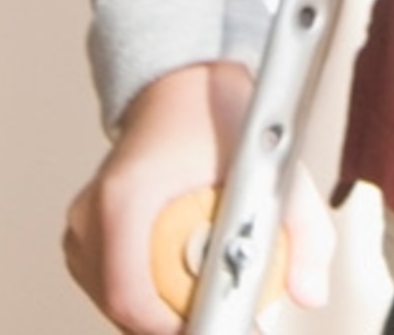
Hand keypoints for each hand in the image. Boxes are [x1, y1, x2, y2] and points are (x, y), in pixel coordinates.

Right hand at [62, 62, 333, 333]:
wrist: (182, 84)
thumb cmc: (215, 117)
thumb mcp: (276, 169)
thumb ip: (305, 233)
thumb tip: (309, 292)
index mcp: (124, 200)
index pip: (131, 298)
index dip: (176, 328)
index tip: (215, 326)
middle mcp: (92, 216)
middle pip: (124, 310)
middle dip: (177, 321)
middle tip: (223, 307)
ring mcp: (83, 227)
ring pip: (118, 305)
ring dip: (163, 309)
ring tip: (202, 280)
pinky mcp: (86, 236)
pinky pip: (114, 289)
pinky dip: (149, 292)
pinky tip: (180, 271)